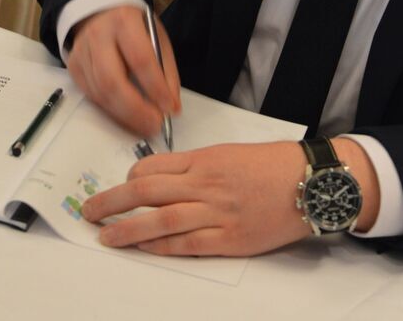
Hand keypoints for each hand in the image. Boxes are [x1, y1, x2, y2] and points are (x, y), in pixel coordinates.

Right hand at [67, 5, 180, 137]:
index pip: (140, 59)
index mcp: (125, 22)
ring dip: (124, 115)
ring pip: (99, 92)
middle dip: (135, 109)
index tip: (169, 109)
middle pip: (112, 81)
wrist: (100, 12)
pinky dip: (111, 110)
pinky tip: (126, 116)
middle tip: (154, 125)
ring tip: (144, 124)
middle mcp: (98, 36)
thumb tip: (171, 106)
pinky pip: (91, 95)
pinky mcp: (73, 67)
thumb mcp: (157, 37)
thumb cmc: (135, 27)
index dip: (155, 88)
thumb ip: (166, 70)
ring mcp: (81, 52)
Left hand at [81, 142, 310, 256]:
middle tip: (90, 211)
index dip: (128, 178)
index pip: (152, 167)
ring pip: (159, 220)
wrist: (312, 183)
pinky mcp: (229, 240)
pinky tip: (142, 248)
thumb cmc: (274, 166)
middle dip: (112, 202)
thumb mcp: (231, 153)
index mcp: (204, 160)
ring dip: (127, 229)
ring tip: (106, 236)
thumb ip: (198, 165)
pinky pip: (186, 244)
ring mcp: (216, 213)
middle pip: (145, 192)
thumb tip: (166, 178)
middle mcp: (205, 185)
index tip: (120, 187)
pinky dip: (160, 247)